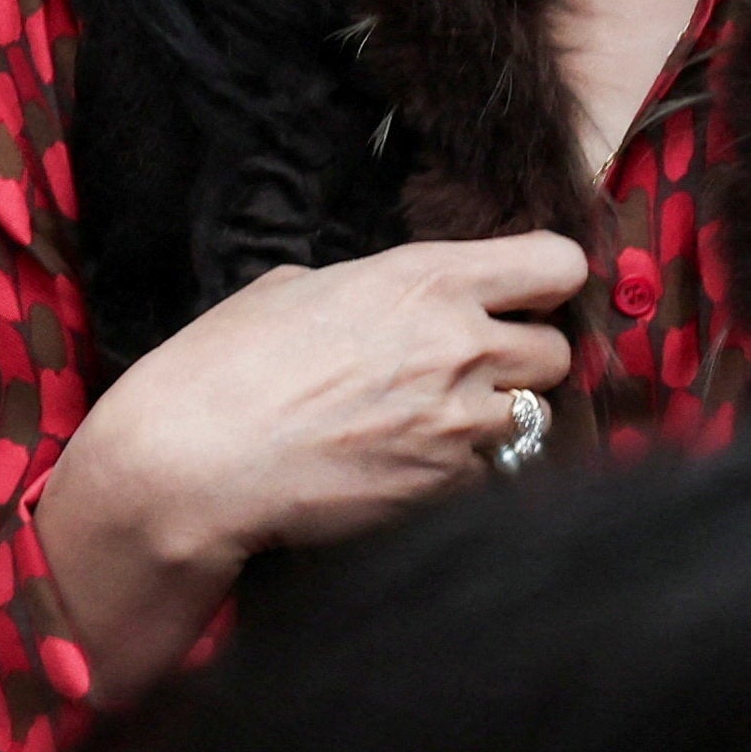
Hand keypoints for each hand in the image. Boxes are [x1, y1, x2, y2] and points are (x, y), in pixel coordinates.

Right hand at [36, 233, 584, 703]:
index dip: (550, 280)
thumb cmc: (226, 365)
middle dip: (527, 359)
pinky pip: (494, 474)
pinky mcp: (444, 489)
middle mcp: (461, 345)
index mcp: (428, 278)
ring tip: (448, 423)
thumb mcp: (295, 286)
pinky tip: (420, 466)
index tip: (531, 293)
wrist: (192, 463)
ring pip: (536, 418)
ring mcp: (459, 423)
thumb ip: (369, 288)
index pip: (556, 263)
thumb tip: (385, 301)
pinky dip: (471, 471)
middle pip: (558, 350)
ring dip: (504, 419)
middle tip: (480, 369)